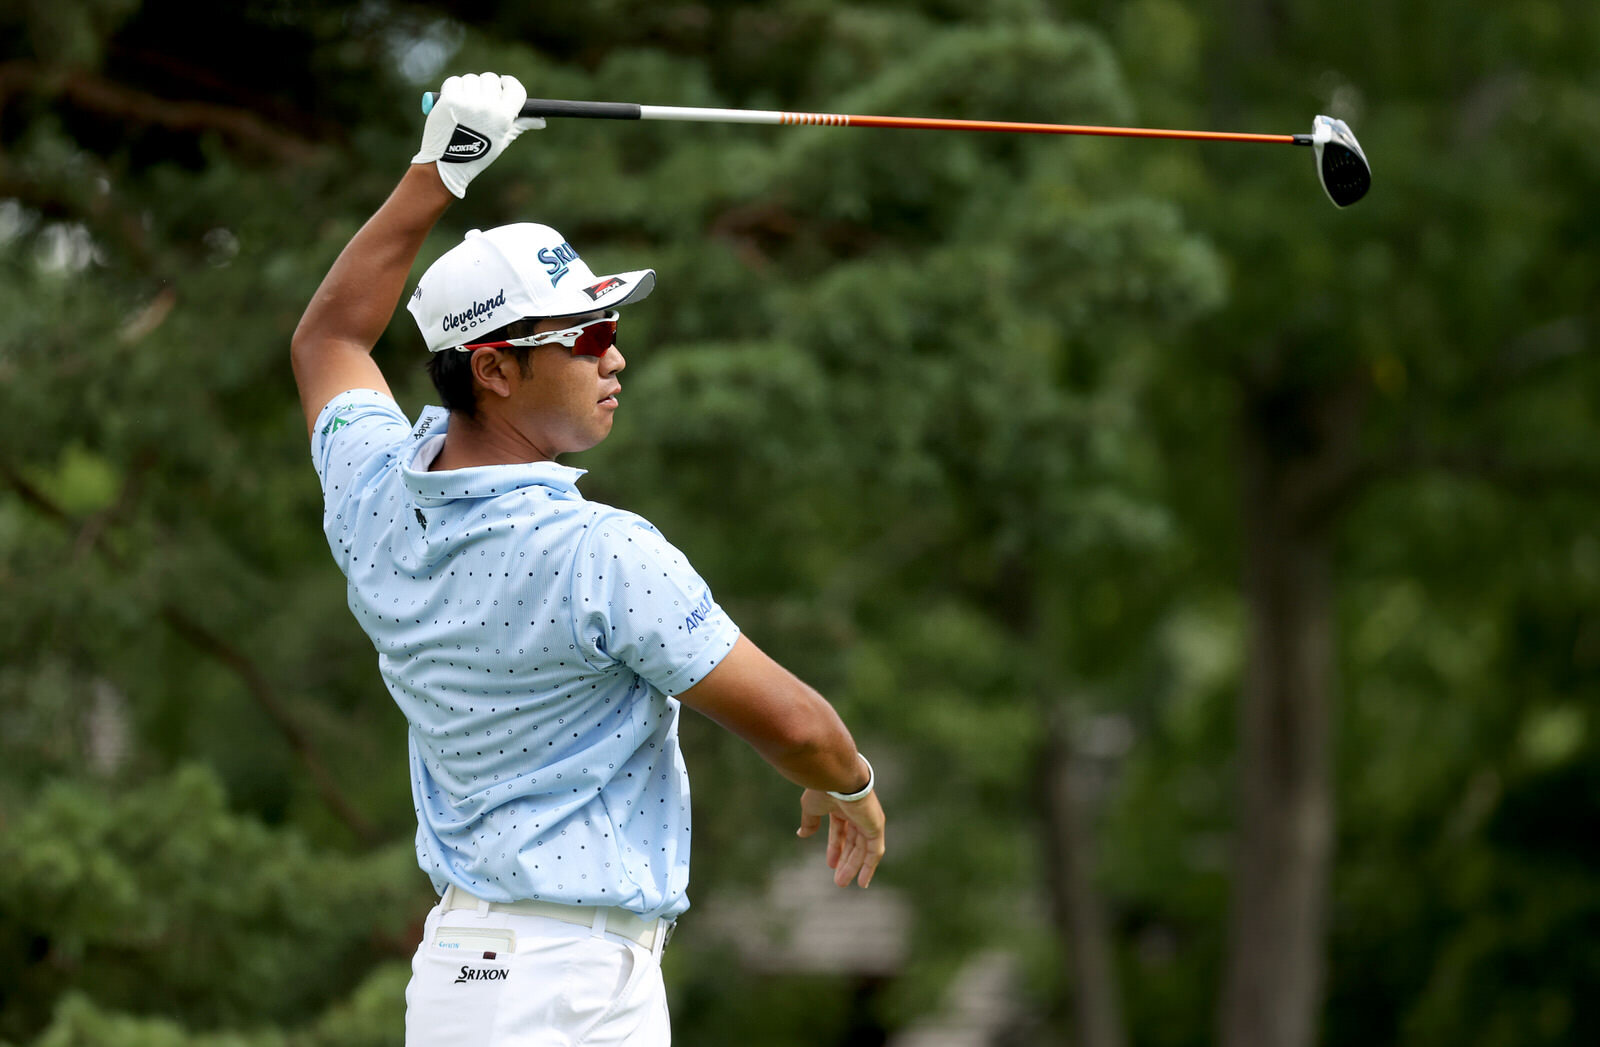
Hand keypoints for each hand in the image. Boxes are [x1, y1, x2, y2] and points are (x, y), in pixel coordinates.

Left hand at [413, 72, 544, 197]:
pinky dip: (453, 89)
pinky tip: (453, 104)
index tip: (504, 83)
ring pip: (471, 78)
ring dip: (469, 88)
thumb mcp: (502, 139)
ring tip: (465, 106)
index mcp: (504, 117)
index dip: (509, 83)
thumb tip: (541, 121)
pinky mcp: (449, 100)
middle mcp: (487, 107)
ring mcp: (467, 102)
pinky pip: (454, 81)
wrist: (446, 164)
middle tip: (480, 99)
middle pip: (491, 78)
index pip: (515, 89)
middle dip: (486, 86)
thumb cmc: (477, 153)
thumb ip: (521, 125)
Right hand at [797, 788, 884, 887]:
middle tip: (838, 881)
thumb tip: (802, 834)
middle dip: (845, 861)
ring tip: (840, 883)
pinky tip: (863, 881)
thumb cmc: (823, 788)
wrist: (838, 777)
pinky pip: (875, 851)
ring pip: (862, 849)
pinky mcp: (876, 826)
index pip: (840, 830)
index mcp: (842, 806)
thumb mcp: (811, 808)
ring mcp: (868, 819)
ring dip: (853, 867)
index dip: (835, 847)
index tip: (830, 864)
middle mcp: (857, 812)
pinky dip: (870, 866)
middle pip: (853, 842)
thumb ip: (809, 822)